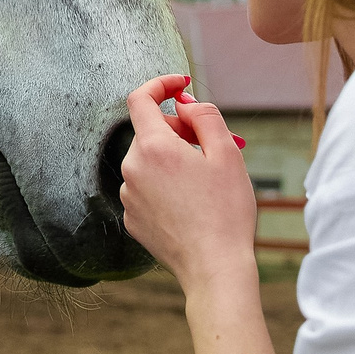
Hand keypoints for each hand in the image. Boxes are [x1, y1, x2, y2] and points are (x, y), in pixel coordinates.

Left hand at [120, 75, 274, 353]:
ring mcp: (128, 196)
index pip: (140, 98)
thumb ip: (204, 116)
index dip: (161, 84)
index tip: (182, 84)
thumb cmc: (226, 211)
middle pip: (150, 132)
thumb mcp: (227, 153)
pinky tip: (192, 203)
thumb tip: (184, 104)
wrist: (214, 269)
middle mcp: (131, 169)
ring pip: (149, 161)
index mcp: (153, 148)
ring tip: (206, 180)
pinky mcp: (132, 218)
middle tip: (211, 145)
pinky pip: (146, 188)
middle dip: (178, 130)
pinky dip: (166, 184)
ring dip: (173, 159)